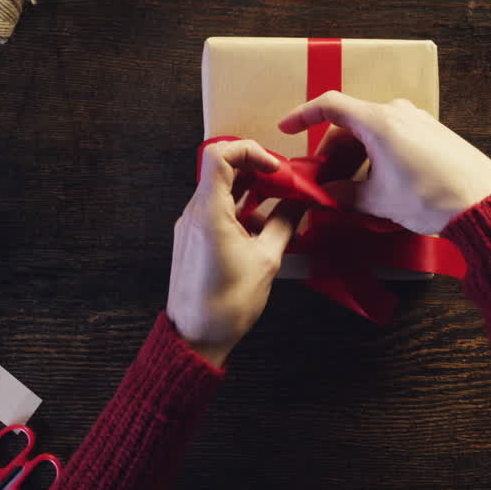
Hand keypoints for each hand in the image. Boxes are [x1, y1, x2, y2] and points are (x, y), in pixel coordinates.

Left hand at [168, 139, 302, 366]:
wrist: (194, 338)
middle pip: (222, 169)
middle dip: (257, 170)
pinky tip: (265, 226)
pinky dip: (241, 209)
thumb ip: (285, 224)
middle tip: (285, 183)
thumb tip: (299, 204)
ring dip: (251, 191)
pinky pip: (217, 211)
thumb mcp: (267, 260)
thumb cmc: (226, 305)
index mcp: (209, 212)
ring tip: (281, 203)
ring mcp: (191, 226)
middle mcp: (194, 213)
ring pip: (221, 191)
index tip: (274, 167)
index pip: (220, 154)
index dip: (250, 150)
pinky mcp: (194, 240)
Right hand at [278, 92, 490, 234]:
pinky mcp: (431, 135)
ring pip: (372, 134)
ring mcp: (417, 122)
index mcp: (379, 121)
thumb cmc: (433, 195)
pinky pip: (393, 140)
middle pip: (350, 125)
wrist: (482, 202)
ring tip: (350, 191)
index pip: (330, 106)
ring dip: (355, 159)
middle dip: (331, 153)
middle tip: (321, 181)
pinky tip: (376, 186)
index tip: (288, 128)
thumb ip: (346, 194)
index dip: (303, 115)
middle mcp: (398, 113)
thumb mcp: (378, 200)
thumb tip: (329, 194)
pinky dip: (376, 158)